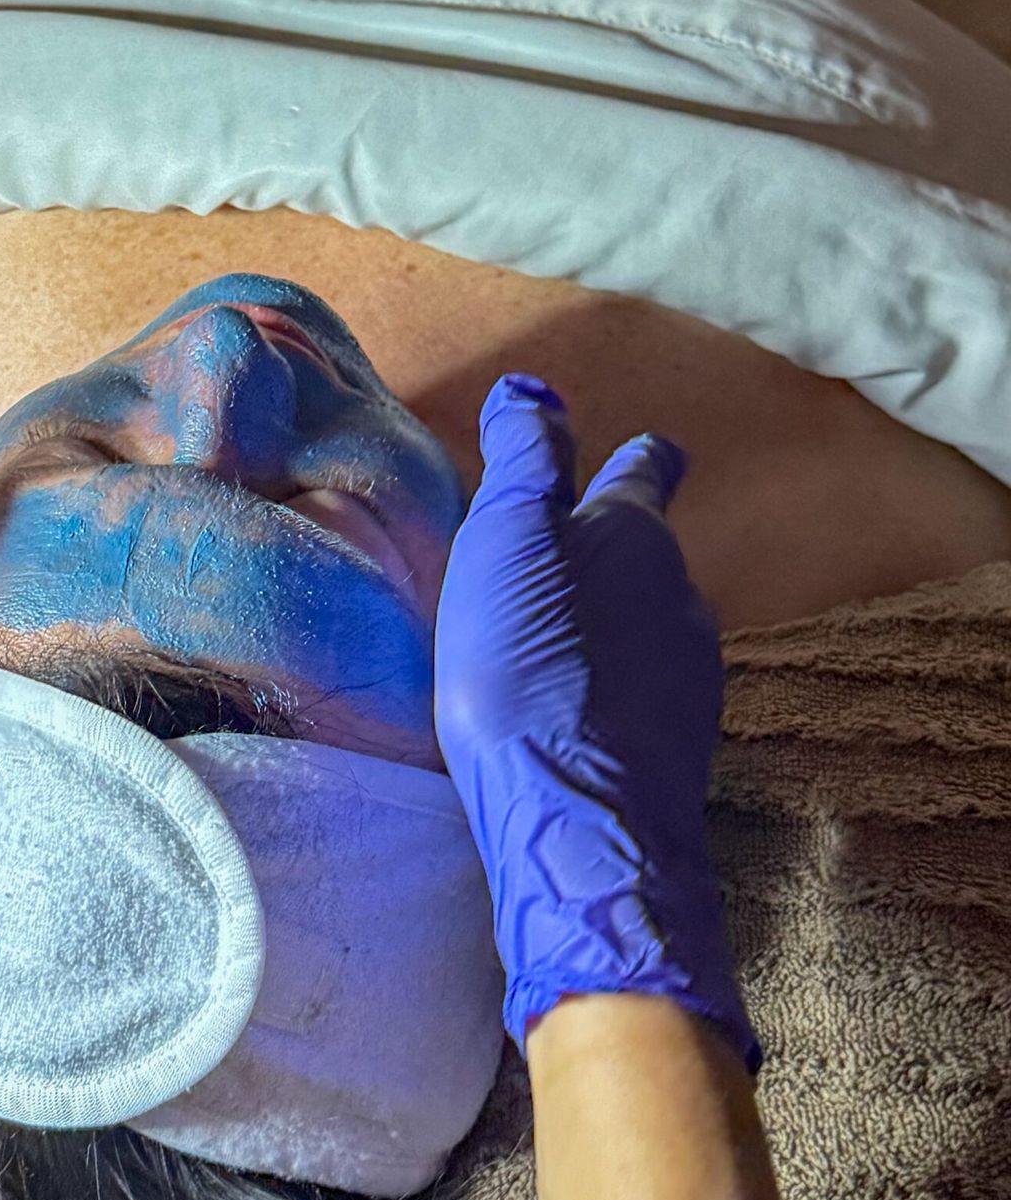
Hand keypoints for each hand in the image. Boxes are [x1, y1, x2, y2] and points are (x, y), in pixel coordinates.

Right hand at [433, 373, 757, 1070]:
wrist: (578, 812)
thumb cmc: (530, 659)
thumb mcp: (510, 537)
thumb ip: (527, 458)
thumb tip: (534, 387)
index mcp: (637, 536)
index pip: (645, 472)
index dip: (637, 459)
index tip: (636, 450)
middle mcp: (681, 597)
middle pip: (650, 557)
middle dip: (611, 552)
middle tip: (557, 558)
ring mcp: (688, 678)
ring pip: (650, 628)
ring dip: (609, 626)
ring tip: (554, 641)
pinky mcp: (673, 747)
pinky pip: (641, 695)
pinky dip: (609, 689)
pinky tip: (571, 711)